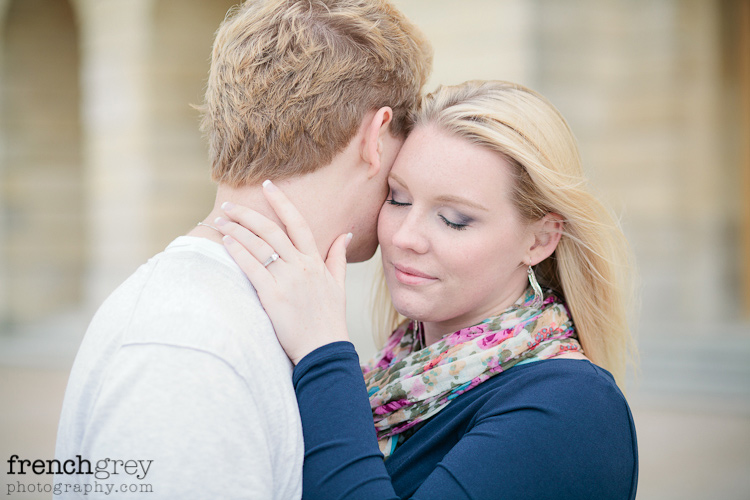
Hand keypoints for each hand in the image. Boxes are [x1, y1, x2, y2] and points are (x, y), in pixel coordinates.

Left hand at [214, 181, 351, 364]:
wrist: (323, 349)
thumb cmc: (329, 319)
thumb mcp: (338, 284)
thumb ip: (338, 257)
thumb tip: (345, 234)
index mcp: (315, 261)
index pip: (298, 223)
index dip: (282, 202)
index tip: (267, 186)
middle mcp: (301, 266)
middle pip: (272, 230)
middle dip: (248, 214)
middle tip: (229, 205)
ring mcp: (287, 280)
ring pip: (259, 246)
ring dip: (237, 230)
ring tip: (221, 221)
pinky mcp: (273, 296)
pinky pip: (252, 268)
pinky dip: (238, 252)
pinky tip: (226, 243)